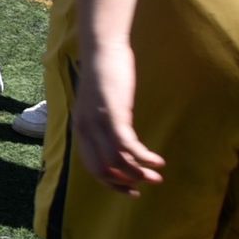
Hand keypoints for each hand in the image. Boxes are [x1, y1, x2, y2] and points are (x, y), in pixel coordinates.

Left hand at [74, 39, 164, 194]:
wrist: (102, 47)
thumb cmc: (104, 75)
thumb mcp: (100, 105)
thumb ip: (104, 124)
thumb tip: (118, 144)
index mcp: (81, 128)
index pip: (92, 167)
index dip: (112, 183)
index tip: (132, 190)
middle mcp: (85, 128)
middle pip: (104, 169)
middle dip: (127, 182)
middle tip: (148, 184)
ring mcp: (98, 121)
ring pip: (117, 160)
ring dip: (139, 172)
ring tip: (157, 175)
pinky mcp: (113, 112)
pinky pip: (127, 144)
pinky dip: (143, 157)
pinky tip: (158, 161)